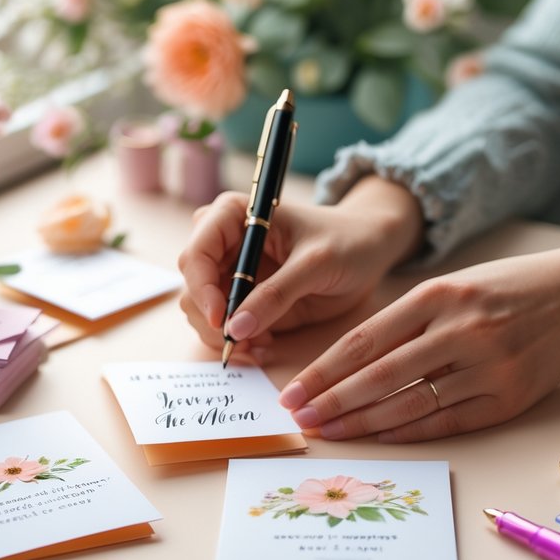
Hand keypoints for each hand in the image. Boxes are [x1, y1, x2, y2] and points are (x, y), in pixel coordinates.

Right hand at [177, 177, 423, 359]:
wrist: (368, 249)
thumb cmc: (346, 241)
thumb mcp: (316, 264)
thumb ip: (276, 294)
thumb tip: (236, 328)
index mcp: (233, 215)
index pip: (196, 254)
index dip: (201, 289)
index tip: (223, 321)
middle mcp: (224, 244)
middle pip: (192, 287)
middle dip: (212, 320)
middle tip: (242, 344)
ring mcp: (231, 274)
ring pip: (202, 312)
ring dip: (224, 336)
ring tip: (259, 344)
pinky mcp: (244, 299)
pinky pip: (224, 327)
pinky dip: (237, 342)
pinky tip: (264, 343)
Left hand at [277, 235, 559, 441]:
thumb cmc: (505, 289)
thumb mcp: (453, 286)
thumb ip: (407, 321)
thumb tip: (350, 365)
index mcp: (438, 296)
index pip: (365, 341)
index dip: (323, 372)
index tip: (294, 392)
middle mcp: (460, 330)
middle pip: (380, 376)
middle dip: (333, 402)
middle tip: (300, 419)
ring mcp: (486, 367)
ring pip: (411, 403)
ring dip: (365, 423)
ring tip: (331, 433)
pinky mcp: (508, 398)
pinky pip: (447, 421)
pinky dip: (409, 431)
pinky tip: (380, 437)